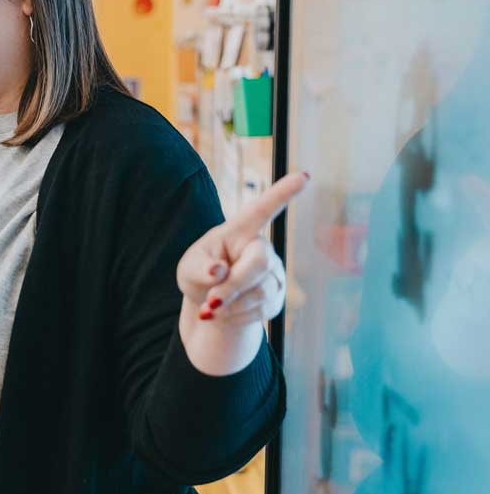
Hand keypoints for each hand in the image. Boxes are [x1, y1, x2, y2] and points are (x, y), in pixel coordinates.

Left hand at [177, 173, 309, 326]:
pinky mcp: (276, 298)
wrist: (211, 304)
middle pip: (258, 264)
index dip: (283, 193)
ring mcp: (273, 274)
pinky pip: (260, 310)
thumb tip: (219, 271)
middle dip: (233, 286)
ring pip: (259, 292)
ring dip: (230, 305)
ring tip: (211, 306)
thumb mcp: (188, 270)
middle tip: (210, 302)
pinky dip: (236, 316)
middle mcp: (262, 248)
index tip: (305, 176)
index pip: (263, 209)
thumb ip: (199, 270)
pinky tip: (226, 313)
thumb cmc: (198, 275)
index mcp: (240, 230)